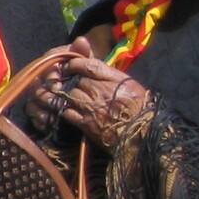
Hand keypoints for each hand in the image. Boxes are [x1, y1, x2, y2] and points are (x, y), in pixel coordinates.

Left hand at [32, 37, 152, 149]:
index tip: (69, 65)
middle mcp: (100, 90)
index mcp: (114, 79)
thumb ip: (113, 76)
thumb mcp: (131, 86)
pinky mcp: (86, 123)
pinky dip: (61, 109)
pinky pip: (66, 112)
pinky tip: (60, 108)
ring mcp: (91, 107)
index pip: (89, 65)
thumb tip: (94, 69)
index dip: (75, 63)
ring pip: (67, 94)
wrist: (143, 136)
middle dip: (66, 79)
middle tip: (57, 79)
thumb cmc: (142, 110)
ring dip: (60, 93)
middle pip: (75, 79)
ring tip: (55, 93)